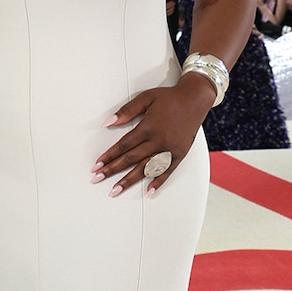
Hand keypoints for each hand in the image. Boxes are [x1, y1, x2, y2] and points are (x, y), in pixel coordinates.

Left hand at [91, 74, 214, 195]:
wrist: (194, 100)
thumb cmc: (168, 98)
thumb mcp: (145, 98)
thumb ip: (126, 111)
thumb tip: (107, 122)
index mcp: (148, 127)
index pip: (123, 146)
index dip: (109, 156)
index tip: (97, 165)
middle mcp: (158, 141)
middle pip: (131, 159)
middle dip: (112, 170)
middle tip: (97, 179)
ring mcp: (170, 150)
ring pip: (146, 169)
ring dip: (129, 180)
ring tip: (115, 190)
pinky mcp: (179, 155)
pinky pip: (167, 172)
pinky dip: (157, 182)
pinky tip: (147, 192)